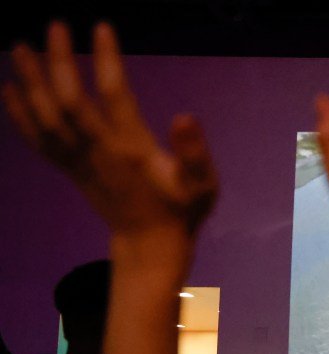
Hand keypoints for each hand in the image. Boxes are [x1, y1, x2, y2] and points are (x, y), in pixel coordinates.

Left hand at [3, 22, 217, 274]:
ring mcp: (79, 161)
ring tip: (18, 46)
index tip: (101, 27)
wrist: (152, 245)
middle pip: (69, 101)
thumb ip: (195, 152)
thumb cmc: (182, 210)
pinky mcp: (69, 169)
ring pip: (46, 118)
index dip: (107, 60)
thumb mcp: (203, 185)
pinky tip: (9, 89)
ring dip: (29, 81)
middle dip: (58, 62)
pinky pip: (38, 140)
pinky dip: (20, 114)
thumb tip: (185, 116)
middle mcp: (99, 152)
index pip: (115, 96)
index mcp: (133, 150)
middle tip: (55, 25)